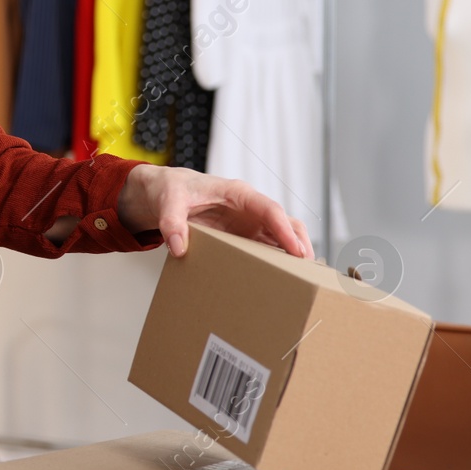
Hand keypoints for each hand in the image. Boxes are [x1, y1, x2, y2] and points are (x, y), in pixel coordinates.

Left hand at [116, 165, 312, 260]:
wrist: (163, 192)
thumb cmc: (170, 189)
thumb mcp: (167, 200)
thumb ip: (171, 221)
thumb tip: (179, 246)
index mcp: (237, 193)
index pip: (270, 209)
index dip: (285, 230)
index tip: (296, 251)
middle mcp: (249, 208)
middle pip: (286, 223)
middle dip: (299, 244)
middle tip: (307, 271)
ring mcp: (248, 223)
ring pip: (281, 237)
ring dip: (292, 255)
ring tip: (301, 280)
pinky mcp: (243, 236)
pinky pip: (266, 247)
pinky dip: (277, 261)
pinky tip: (281, 279)